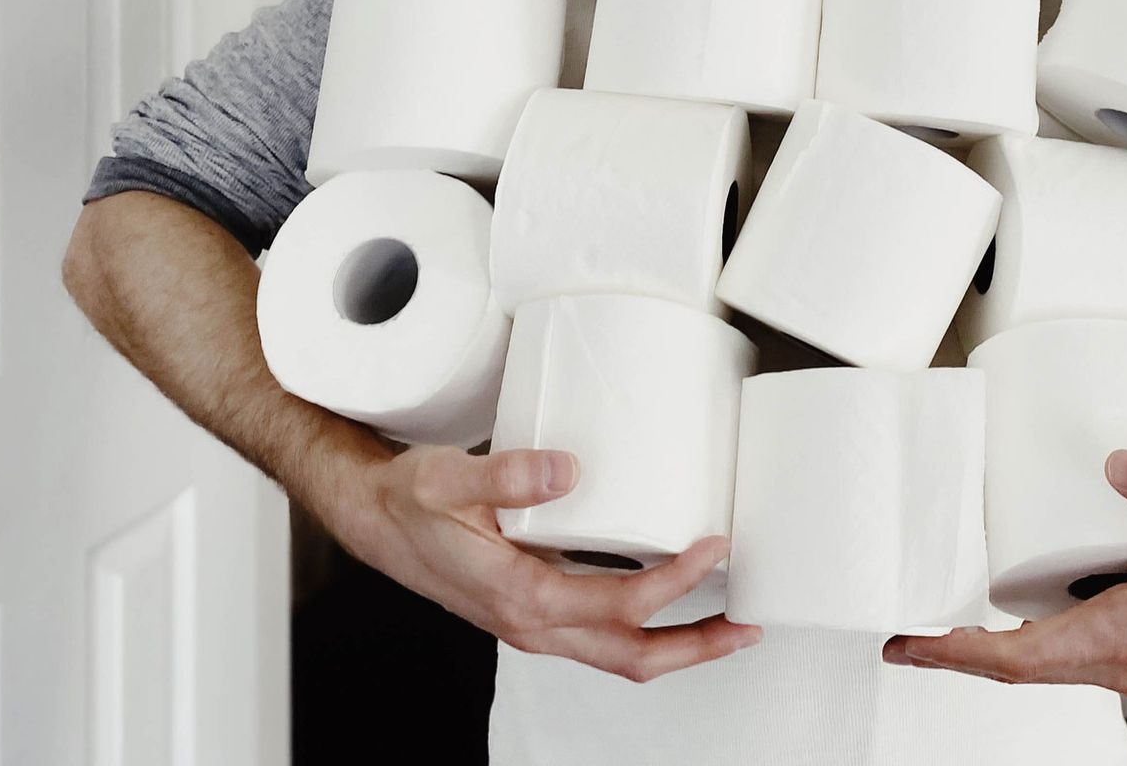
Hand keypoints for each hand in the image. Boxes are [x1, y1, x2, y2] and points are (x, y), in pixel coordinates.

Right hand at [328, 444, 760, 681]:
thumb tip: (567, 470)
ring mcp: (535, 623)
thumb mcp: (448, 479)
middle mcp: (533, 621)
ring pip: (620, 655)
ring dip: (679, 646)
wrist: (376, 520)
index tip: (713, 548)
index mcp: (520, 595)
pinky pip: (602, 636)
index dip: (674, 582)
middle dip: (697, 647)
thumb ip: (507, 473)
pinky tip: (670, 600)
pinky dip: (646, 629)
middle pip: (632, 656)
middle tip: (750, 626)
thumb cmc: (410, 501)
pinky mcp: (536, 610)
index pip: (618, 605)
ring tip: (729, 624)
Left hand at [882, 449, 1126, 693]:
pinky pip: (1074, 657)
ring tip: (951, 623)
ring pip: (1047, 666)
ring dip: (995, 650)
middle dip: (961, 653)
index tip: (914, 643)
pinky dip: (1034, 643)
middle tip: (911, 634)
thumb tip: (1117, 463)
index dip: (961, 652)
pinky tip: (1020, 616)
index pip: (1024, 657)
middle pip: (1022, 668)